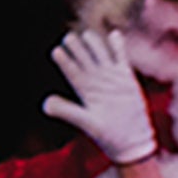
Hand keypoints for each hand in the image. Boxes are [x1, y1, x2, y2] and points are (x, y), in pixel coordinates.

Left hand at [44, 29, 158, 165]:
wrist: (132, 142)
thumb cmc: (109, 136)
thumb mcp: (86, 123)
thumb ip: (67, 111)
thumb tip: (45, 104)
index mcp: (84, 91)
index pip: (71, 72)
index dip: (64, 61)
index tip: (56, 52)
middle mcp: (96, 81)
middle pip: (84, 59)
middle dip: (77, 48)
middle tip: (68, 38)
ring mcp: (111, 78)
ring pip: (100, 55)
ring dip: (94, 44)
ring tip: (87, 35)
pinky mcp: (126, 78)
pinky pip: (121, 58)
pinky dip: (118, 46)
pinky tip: (114, 34)